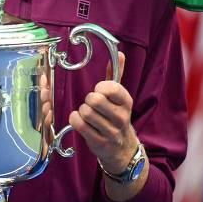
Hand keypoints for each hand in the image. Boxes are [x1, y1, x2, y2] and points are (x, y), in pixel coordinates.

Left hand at [68, 52, 136, 172]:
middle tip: (92, 105)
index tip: (99, 92)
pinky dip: (75, 120)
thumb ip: (116, 74)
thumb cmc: (115, 116)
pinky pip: (79, 124)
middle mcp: (121, 117)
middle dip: (88, 100)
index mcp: (126, 101)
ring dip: (81, 112)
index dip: (99, 88)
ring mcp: (111, 131)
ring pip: (85, 112)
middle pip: (94, 99)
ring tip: (88, 115)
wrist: (121, 148)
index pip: (110, 87)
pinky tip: (81, 122)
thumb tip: (120, 53)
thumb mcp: (119, 96)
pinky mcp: (99, 142)